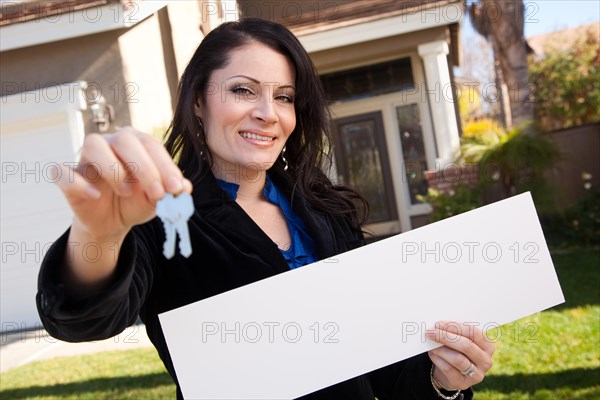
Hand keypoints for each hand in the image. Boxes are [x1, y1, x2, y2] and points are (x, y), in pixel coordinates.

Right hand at [52, 126, 192, 240]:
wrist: (112, 222)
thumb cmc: (136, 201)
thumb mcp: (157, 199)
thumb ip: (171, 192)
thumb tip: (185, 188)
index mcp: (136, 143)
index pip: (152, 145)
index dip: (166, 166)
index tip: (176, 189)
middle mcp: (111, 143)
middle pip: (125, 140)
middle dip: (145, 167)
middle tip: (157, 193)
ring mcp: (86, 158)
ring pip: (93, 145)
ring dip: (113, 168)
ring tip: (126, 191)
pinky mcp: (67, 177)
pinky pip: (63, 171)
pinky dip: (78, 183)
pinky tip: (95, 195)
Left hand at [426, 321, 494, 390]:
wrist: (451, 373)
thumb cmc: (456, 350)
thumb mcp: (460, 340)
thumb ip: (455, 333)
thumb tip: (439, 325)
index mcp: (488, 346)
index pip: (474, 333)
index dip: (455, 327)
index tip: (439, 324)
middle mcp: (485, 361)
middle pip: (466, 346)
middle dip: (446, 337)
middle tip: (431, 332)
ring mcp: (476, 374)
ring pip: (458, 359)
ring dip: (441, 349)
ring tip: (430, 343)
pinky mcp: (463, 383)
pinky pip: (448, 369)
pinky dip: (437, 359)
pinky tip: (432, 353)